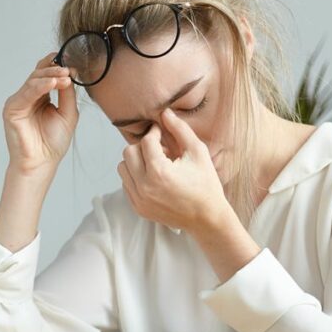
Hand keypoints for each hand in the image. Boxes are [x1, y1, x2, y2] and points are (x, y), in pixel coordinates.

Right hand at [2, 52, 78, 176]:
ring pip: (33, 81)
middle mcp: (28, 97)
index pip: (46, 75)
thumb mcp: (67, 113)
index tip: (73, 64)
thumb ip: (67, 93)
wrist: (41, 163)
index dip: (58, 67)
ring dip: (50, 76)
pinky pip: (26, 93)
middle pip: (39, 74)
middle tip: (69, 69)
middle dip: (55, 69)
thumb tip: (70, 73)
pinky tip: (52, 83)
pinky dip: (40, 86)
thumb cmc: (52, 143)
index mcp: (40, 96)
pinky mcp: (12, 109)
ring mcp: (19, 101)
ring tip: (65, 76)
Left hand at [117, 107, 228, 233]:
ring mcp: (139, 199)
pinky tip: (154, 178)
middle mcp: (144, 187)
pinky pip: (126, 183)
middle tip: (160, 150)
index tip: (161, 132)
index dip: (154, 132)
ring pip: (123, 168)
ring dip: (136, 161)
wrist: (207, 219)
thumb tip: (165, 112)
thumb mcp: (198, 153)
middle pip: (128, 152)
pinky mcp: (137, 208)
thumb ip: (180, 130)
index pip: (146, 141)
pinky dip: (136, 176)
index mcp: (159, 172)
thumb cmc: (205, 184)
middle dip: (143, 146)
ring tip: (156, 164)